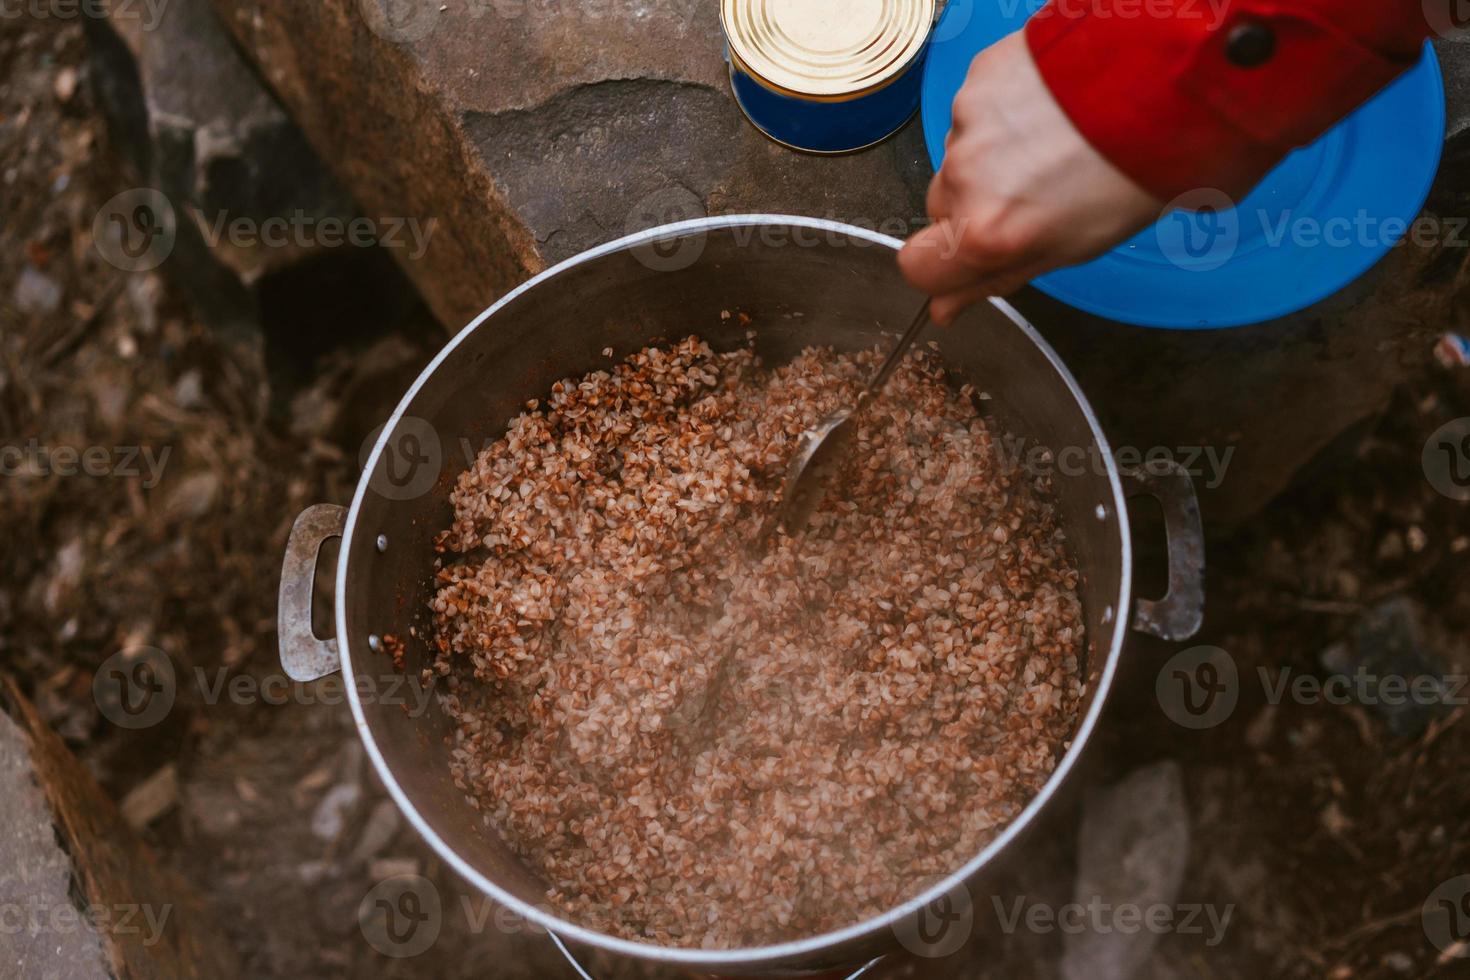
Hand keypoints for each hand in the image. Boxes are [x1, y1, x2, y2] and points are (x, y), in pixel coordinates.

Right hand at [899, 31, 1162, 323]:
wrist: (1167, 87)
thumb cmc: (1131, 176)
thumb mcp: (1069, 249)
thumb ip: (995, 279)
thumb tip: (945, 308)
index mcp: (987, 232)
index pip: (917, 266)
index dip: (939, 267)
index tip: (960, 258)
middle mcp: (966, 176)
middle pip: (941, 205)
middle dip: (974, 205)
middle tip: (1032, 194)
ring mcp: (969, 121)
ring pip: (960, 154)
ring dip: (992, 155)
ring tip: (1051, 144)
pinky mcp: (980, 76)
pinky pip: (975, 109)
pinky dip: (1002, 113)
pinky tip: (1047, 110)